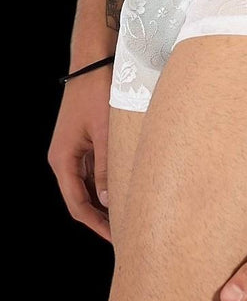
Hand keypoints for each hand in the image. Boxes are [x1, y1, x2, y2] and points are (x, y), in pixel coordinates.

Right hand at [48, 66, 111, 241]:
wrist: (93, 62)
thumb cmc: (97, 93)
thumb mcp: (105, 132)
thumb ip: (106, 167)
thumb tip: (108, 200)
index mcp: (63, 159)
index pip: (78, 204)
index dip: (97, 224)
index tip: (117, 238)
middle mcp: (64, 158)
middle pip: (82, 198)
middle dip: (102, 217)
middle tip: (127, 231)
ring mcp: (74, 151)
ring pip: (89, 186)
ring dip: (105, 201)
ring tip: (129, 215)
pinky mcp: (84, 142)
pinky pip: (94, 171)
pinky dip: (107, 183)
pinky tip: (125, 190)